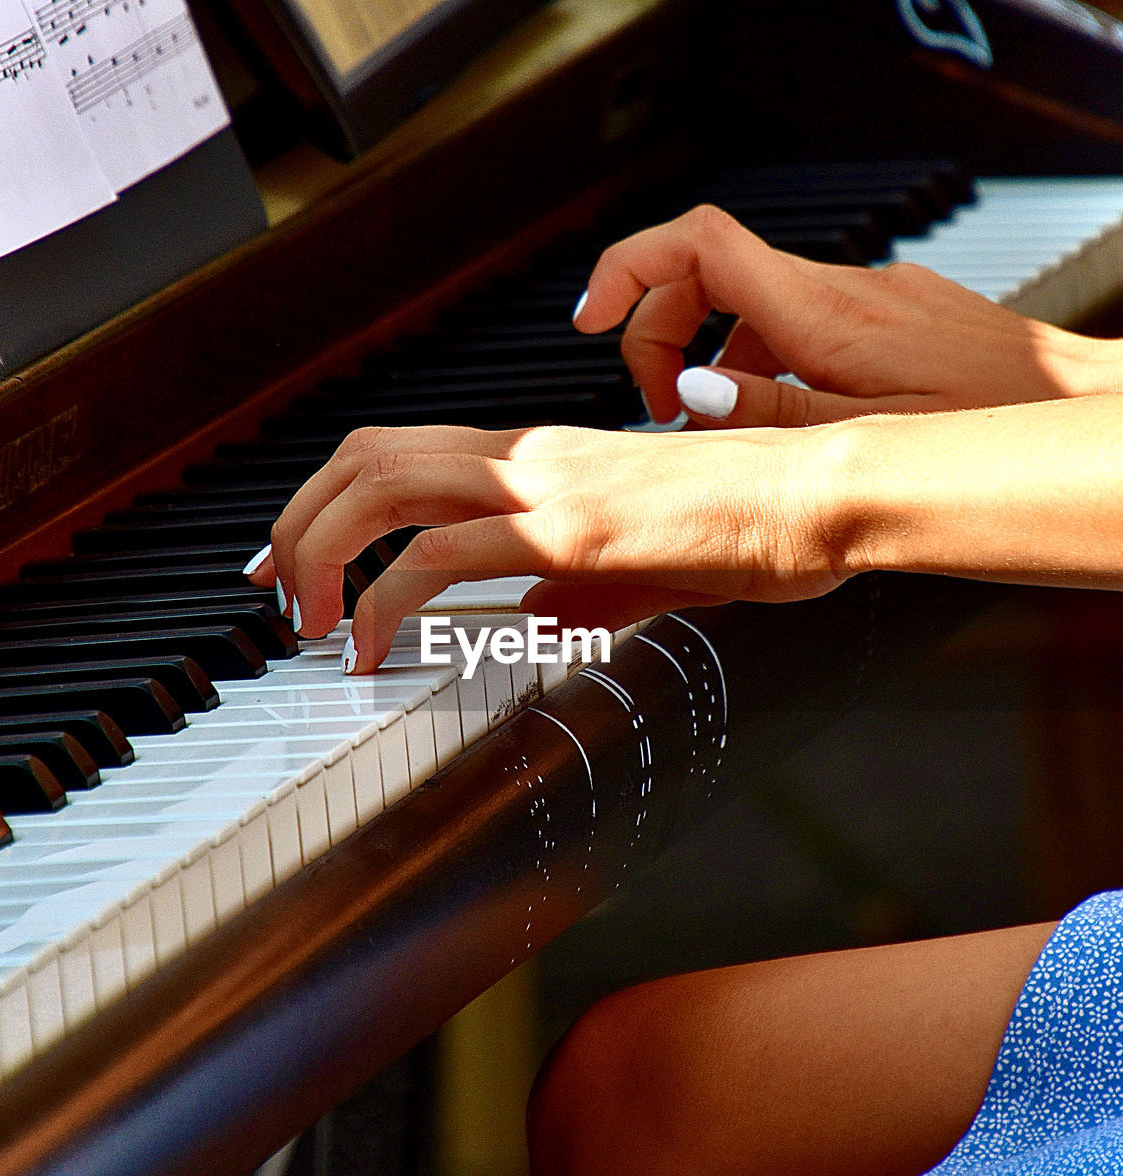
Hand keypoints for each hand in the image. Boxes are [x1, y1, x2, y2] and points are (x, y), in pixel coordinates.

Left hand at [247, 422, 854, 670]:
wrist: (818, 494)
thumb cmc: (755, 522)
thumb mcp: (653, 559)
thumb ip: (583, 584)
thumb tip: (532, 612)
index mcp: (547, 459)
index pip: (406, 452)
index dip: (335, 497)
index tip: (305, 555)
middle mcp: (532, 456)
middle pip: (367, 455)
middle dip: (298, 519)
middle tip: (275, 589)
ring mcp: (545, 484)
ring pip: (382, 486)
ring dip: (321, 551)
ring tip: (308, 620)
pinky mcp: (567, 527)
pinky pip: (438, 553)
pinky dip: (382, 599)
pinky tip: (374, 648)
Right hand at [574, 205, 1122, 426]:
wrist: (1075, 413)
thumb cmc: (989, 429)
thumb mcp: (860, 440)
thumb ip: (767, 413)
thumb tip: (692, 394)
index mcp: (821, 314)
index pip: (697, 245)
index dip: (628, 271)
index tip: (590, 320)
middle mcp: (840, 291)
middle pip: (708, 279)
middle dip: (663, 341)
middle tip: (665, 409)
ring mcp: (867, 299)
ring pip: (752, 310)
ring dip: (715, 364)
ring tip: (724, 432)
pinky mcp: (887, 316)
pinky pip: (800, 326)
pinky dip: (765, 365)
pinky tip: (782, 419)